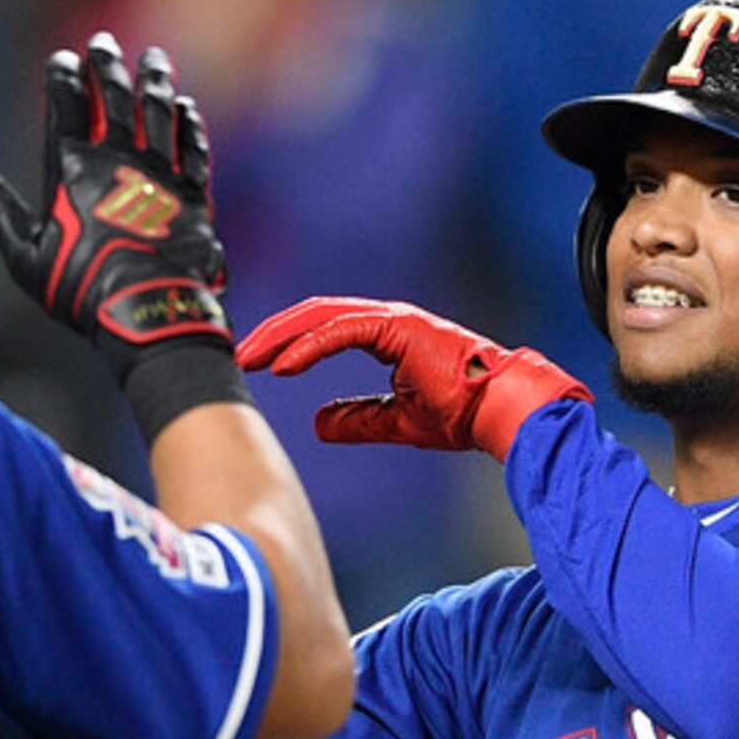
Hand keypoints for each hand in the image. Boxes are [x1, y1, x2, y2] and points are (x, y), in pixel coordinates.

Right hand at [0, 31, 231, 365]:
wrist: (149, 310)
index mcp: (72, 169)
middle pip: (113, 97)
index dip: (63, 77)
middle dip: (107, 66)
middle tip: (103, 43)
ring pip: (158, 112)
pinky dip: (188, 123)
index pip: (65, 106)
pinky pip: (191, 146)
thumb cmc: (81, 289)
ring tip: (154, 58)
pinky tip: (186, 108)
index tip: (62, 58)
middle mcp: (118, 159)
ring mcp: (159, 172)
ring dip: (154, 81)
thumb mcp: (25, 258)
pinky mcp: (193, 191)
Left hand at [238, 297, 588, 460]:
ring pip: (322, 316)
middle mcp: (386, 319)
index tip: (255, 364)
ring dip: (281, 337)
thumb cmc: (459, 415)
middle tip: (239, 357)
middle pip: (314, 315)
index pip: (322, 328)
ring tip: (250, 358)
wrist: (498, 413)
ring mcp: (393, 319)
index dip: (286, 343)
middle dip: (272, 334)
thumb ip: (357, 419)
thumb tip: (318, 423)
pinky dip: (309, 347)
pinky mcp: (399, 329)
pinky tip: (282, 366)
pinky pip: (342, 332)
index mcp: (385, 334)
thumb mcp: (394, 421)